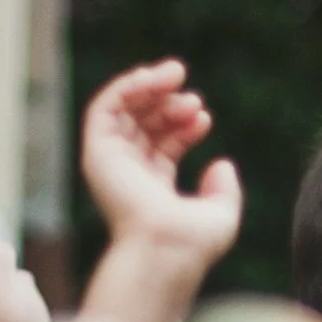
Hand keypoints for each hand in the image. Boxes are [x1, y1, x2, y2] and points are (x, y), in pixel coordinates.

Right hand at [81, 62, 242, 266]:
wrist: (165, 247)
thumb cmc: (193, 241)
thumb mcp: (221, 215)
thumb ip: (224, 190)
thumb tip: (222, 164)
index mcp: (152, 190)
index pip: (164, 144)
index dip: (184, 125)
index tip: (204, 117)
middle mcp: (128, 175)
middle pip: (145, 124)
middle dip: (169, 102)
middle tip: (193, 96)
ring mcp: (111, 163)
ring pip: (124, 110)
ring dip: (150, 86)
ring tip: (177, 74)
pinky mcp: (97, 152)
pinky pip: (105, 107)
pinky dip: (127, 86)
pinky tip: (152, 79)